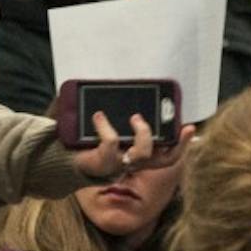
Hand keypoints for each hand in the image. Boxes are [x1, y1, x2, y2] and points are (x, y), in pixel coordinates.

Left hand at [72, 112, 196, 182]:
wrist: (60, 158)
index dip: (181, 145)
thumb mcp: (105, 124)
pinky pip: (111, 145)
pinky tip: (98, 116)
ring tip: (134, 116)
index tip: (189, 126)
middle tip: (176, 123)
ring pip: (142, 155)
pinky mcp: (101, 164)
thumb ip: (116, 111)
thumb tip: (119, 84)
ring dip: (143, 132)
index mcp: (137, 155)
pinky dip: (106, 127)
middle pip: (163, 160)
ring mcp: (118, 166)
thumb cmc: (85, 139)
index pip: (168, 156)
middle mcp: (132, 164)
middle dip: (174, 144)